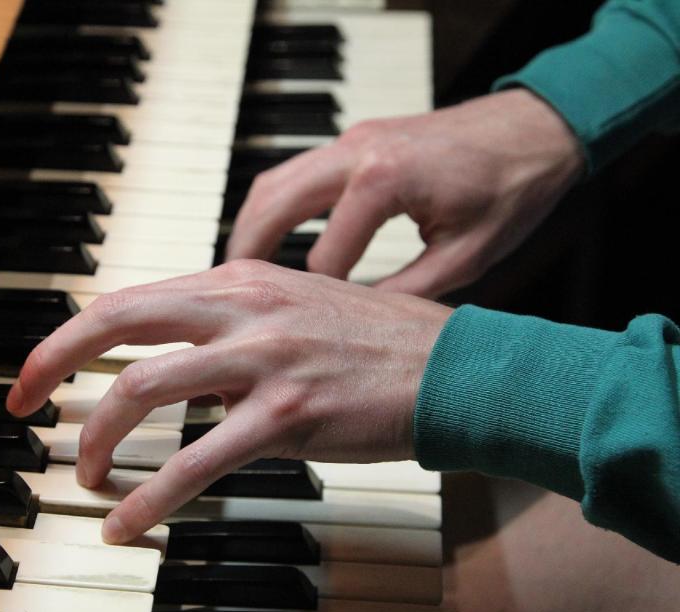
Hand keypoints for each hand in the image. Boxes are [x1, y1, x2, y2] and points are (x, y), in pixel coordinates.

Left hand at [7, 260, 452, 543]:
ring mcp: (264, 359)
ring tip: (87, 478)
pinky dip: (150, 496)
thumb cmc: (378, 341)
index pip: (130, 299)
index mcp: (239, 277)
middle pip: (116, 325)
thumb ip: (231, 326)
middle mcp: (243, 307)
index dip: (71, 337)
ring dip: (98, 440)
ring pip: (143, 391)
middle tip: (21, 407)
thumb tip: (174, 364)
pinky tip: (128, 524)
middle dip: (51, 366)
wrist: (454, 368)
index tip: (39, 373)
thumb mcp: (294, 307)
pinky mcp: (287, 416)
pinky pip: (197, 461)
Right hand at [226, 89, 584, 298]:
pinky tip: (272, 238)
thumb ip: (406, 291)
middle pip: (273, 203)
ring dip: (252, 226)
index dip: (314, 300)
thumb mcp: (465, 256)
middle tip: (230, 300)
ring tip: (242, 274)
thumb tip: (359, 325)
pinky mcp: (353, 140)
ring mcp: (352, 139)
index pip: (325, 253)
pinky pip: (294, 172)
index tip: (303, 332)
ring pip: (273, 181)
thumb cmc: (511, 188)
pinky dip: (274, 206)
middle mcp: (358, 151)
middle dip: (248, 254)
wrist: (533, 128)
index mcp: (386, 181)